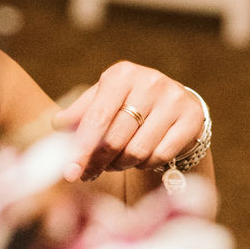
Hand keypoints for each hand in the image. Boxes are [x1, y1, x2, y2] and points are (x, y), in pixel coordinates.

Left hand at [52, 61, 204, 180]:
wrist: (176, 104)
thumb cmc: (130, 104)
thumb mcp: (104, 100)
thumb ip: (81, 113)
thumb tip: (57, 125)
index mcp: (122, 74)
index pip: (96, 118)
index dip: (81, 149)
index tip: (70, 174)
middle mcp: (150, 81)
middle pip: (116, 138)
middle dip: (99, 162)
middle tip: (90, 174)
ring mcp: (173, 99)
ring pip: (138, 151)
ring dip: (122, 164)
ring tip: (117, 162)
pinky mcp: (192, 117)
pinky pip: (161, 155)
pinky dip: (147, 164)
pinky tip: (143, 158)